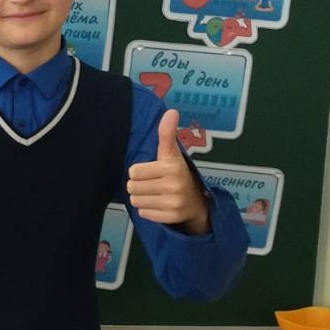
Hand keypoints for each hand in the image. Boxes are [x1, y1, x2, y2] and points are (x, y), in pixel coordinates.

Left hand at [127, 109, 208, 233]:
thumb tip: (171, 111)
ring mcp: (173, 203)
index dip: (139, 172)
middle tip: (152, 185)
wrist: (197, 202)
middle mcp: (173, 185)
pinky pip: (144, 214)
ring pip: (136, 201)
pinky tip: (160, 205)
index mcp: (171, 167)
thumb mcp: (172, 154)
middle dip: (138, 186)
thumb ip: (167, 134)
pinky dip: (148, 211)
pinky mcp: (171, 217)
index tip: (151, 172)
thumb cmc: (178, 174)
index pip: (133, 171)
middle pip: (132, 187)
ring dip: (142, 199)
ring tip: (156, 195)